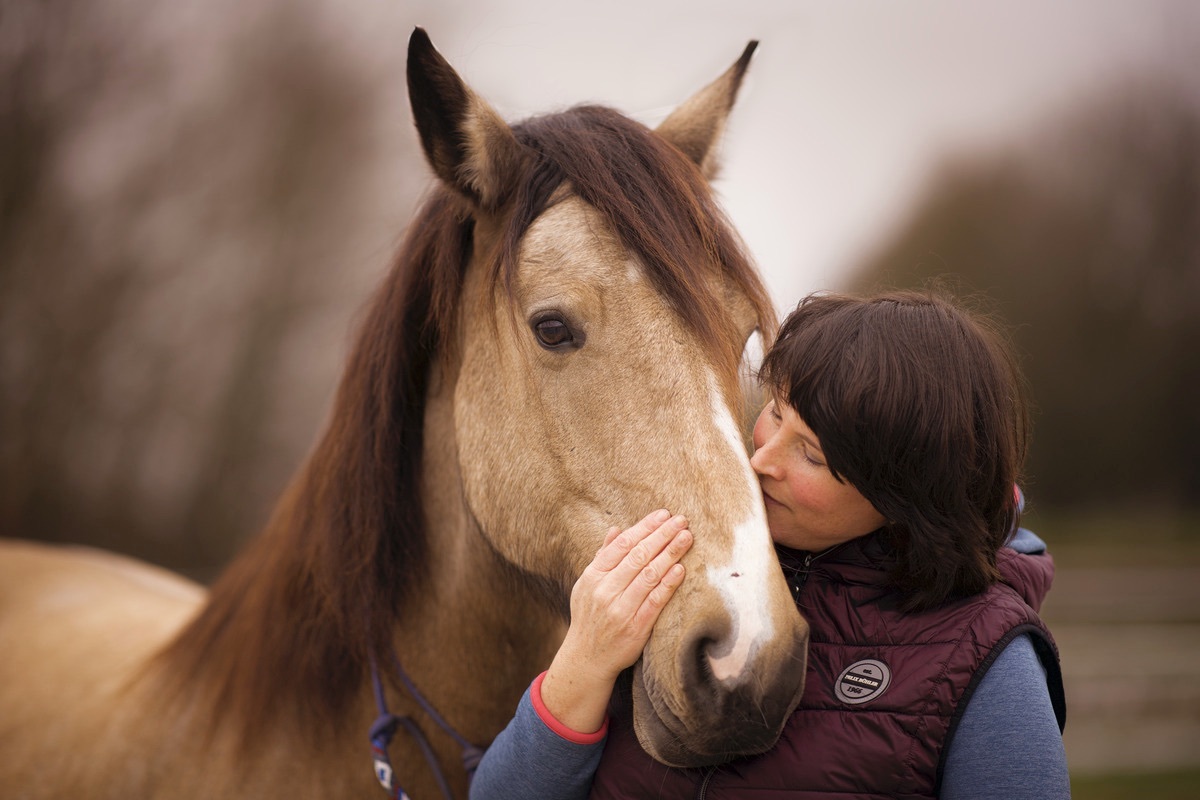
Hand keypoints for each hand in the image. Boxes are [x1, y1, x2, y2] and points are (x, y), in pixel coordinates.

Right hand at [540, 509, 692, 733]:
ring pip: (648, 576)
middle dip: (662, 536)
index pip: (622, 545)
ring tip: (686, 538)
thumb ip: (603, 557)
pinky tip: (680, 569)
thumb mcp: (588, 585)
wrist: (587, 658)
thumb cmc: (590, 616)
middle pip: (638, 557)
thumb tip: (617, 529)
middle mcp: (605, 591)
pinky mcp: (635, 629)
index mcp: (593, 576)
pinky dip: (668, 584)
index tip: (663, 515)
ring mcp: (620, 610)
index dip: (644, 528)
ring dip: (669, 554)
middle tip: (681, 521)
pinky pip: (654, 602)